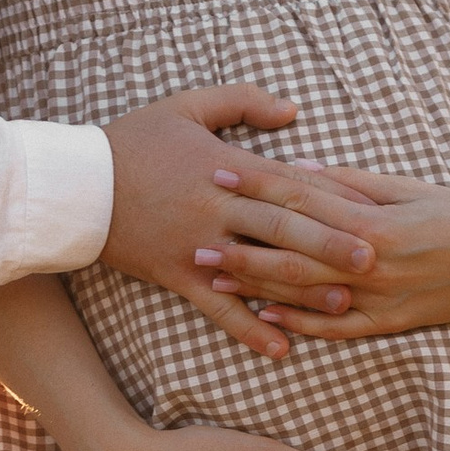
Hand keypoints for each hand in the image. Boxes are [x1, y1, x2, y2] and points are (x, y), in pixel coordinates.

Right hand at [101, 90, 376, 361]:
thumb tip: (294, 110)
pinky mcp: (177, 275)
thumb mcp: (187, 106)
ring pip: (259, 270)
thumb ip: (244, 101)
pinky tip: (280, 349)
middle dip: (330, 244)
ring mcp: (198, 246)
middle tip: (374, 261)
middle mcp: (217, 207)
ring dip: (302, 290)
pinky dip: (249, 329)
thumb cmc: (132, 141)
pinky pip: (218, 308)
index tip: (369, 211)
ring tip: (343, 306)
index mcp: (226, 166)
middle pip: (284, 227)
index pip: (289, 183)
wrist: (75, 185)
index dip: (332, 198)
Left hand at [211, 161, 449, 339]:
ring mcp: (382, 299)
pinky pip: (338, 328)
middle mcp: (375, 265)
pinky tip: (266, 318)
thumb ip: (349, 184)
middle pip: (293, 254)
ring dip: (256, 287)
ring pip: (307, 294)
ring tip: (214, 279)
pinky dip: (300, 324)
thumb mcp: (407, 187)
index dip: (256, 188)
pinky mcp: (392, 323)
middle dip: (241, 246)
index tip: (216, 175)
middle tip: (195, 239)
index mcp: (377, 222)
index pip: (302, 202)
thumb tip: (295, 170)